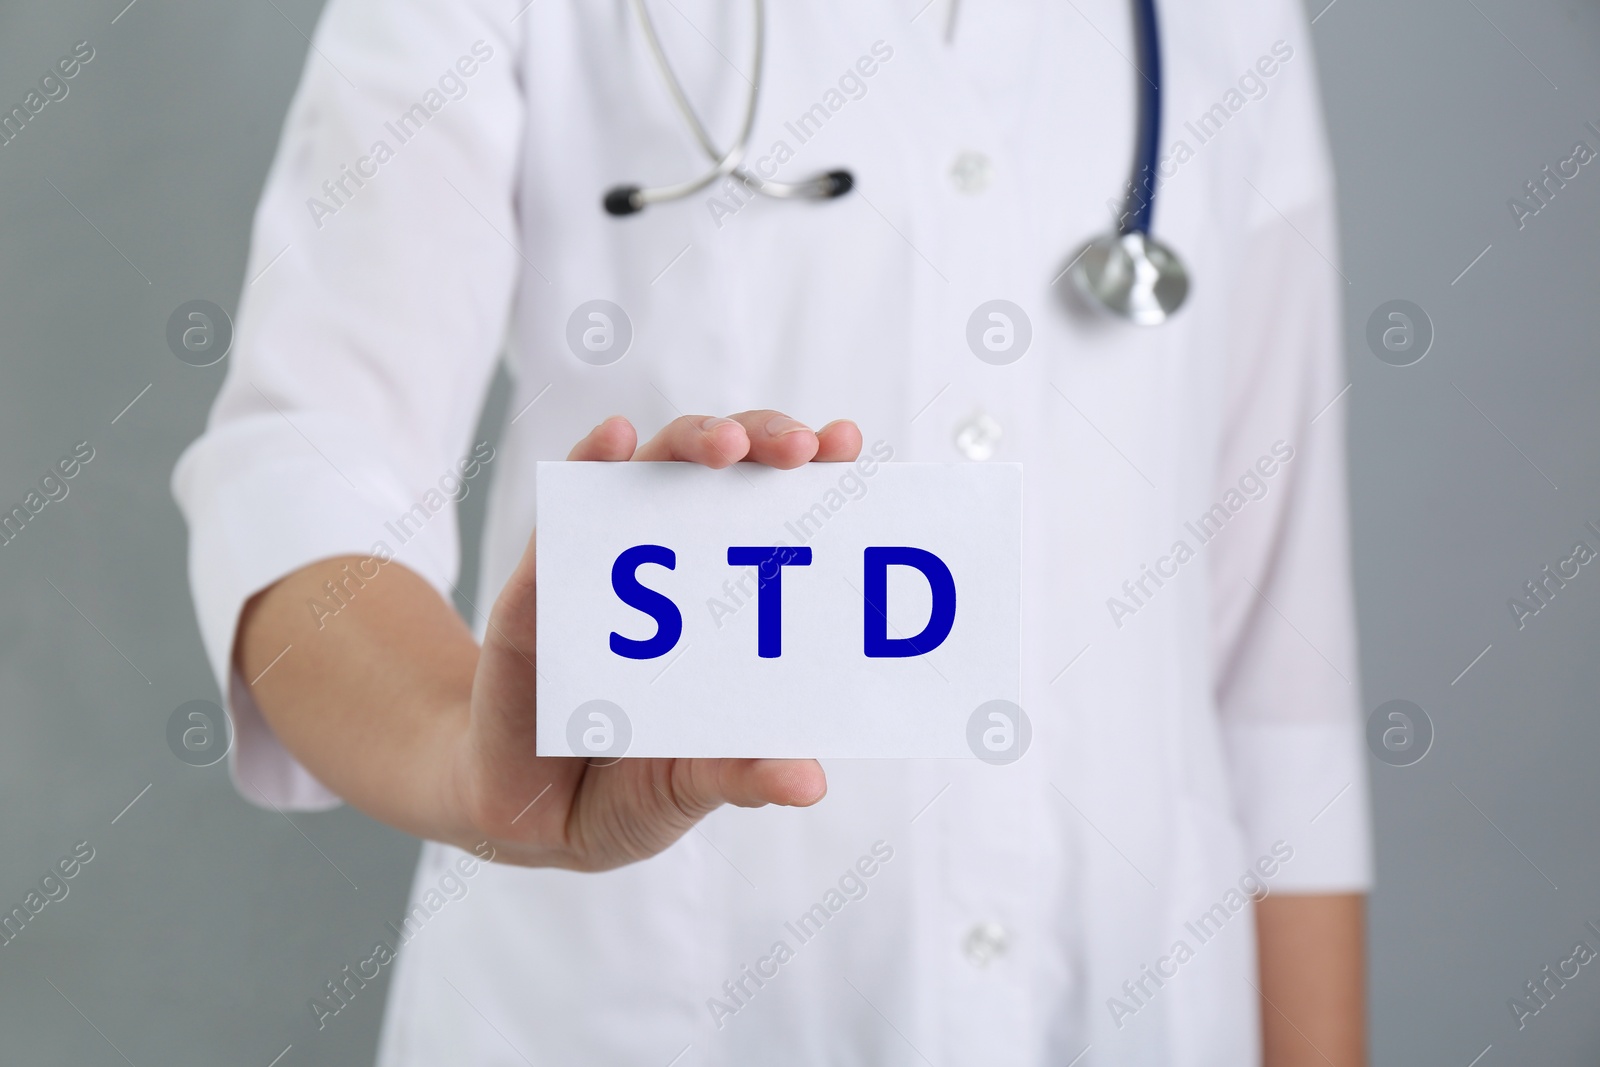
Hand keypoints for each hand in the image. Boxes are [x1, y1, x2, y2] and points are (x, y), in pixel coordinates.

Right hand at [447, 412, 862, 869]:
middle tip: (799, 448)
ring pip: (650, 473)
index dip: (813, 471)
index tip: (846, 442)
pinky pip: (564, 514)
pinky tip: (615, 438)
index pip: (776, 513)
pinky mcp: (539, 586)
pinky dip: (589, 464)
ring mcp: (604, 563)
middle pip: (720, 470)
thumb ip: (744, 774)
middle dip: (762, 440)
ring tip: (727, 446)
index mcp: (725, 599)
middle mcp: (669, 563)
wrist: (531, 817)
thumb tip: (810, 784)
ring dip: (691, 444)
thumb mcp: (694, 784)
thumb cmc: (630, 784)